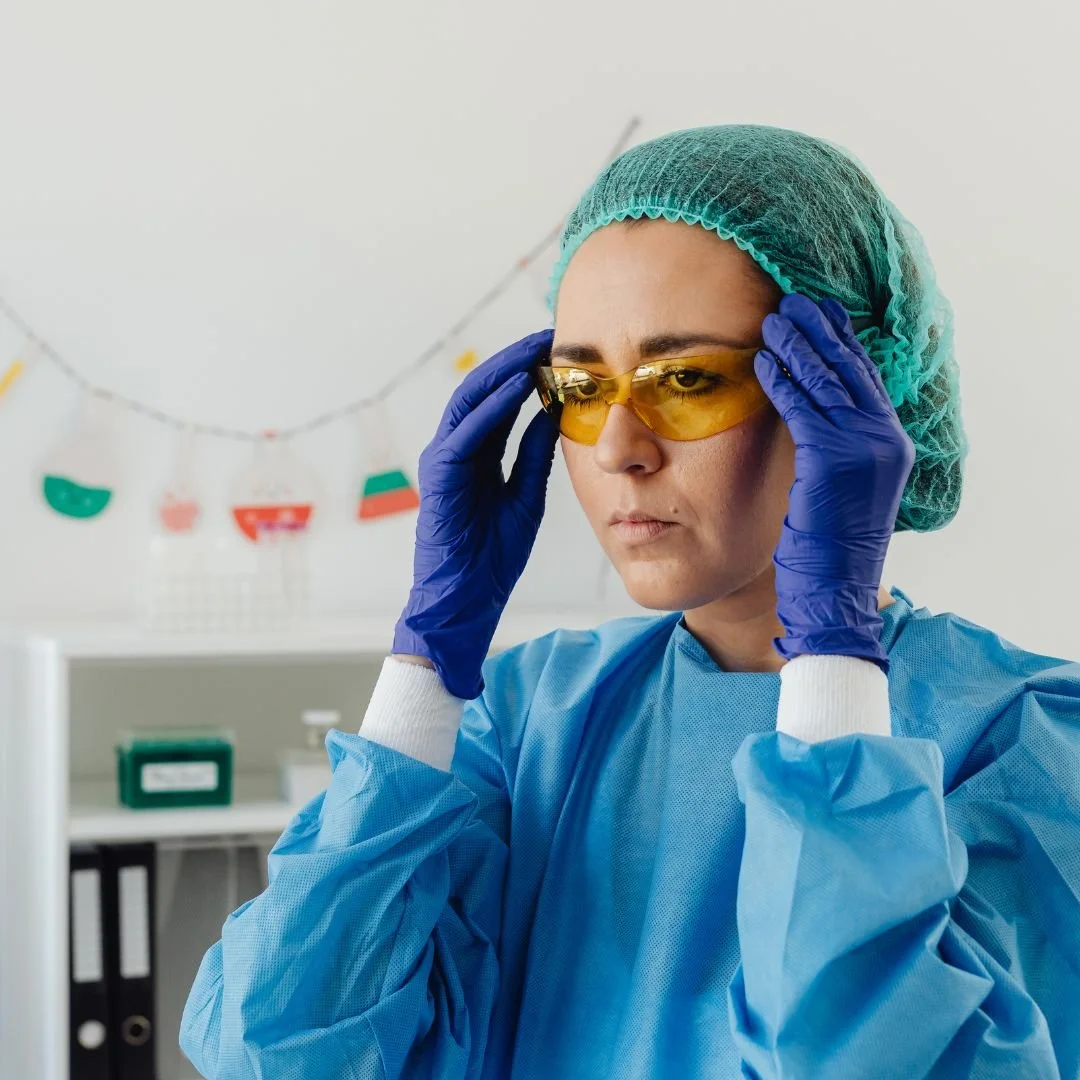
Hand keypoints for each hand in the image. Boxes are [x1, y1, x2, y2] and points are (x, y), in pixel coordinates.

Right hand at [393, 330, 557, 698]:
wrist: (465, 602)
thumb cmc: (491, 557)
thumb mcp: (526, 496)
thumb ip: (534, 455)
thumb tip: (556, 415)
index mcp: (478, 455)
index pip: (501, 401)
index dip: (529, 372)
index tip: (562, 351)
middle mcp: (456, 450)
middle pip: (484, 390)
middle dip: (516, 359)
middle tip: (550, 334)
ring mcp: (444, 461)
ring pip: (470, 401)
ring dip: (503, 372)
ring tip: (535, 348)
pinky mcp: (439, 477)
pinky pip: (464, 433)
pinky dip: (490, 407)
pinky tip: (517, 387)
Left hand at [755, 294, 914, 669]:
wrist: (835, 593)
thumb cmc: (829, 550)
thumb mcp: (838, 492)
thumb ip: (835, 452)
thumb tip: (809, 420)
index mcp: (889, 445)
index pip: (864, 381)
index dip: (842, 344)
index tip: (822, 316)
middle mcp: (884, 440)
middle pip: (850, 371)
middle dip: (820, 333)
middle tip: (793, 303)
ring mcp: (865, 448)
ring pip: (828, 382)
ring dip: (798, 347)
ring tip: (773, 320)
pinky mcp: (835, 459)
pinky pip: (804, 408)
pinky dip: (783, 381)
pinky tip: (763, 362)